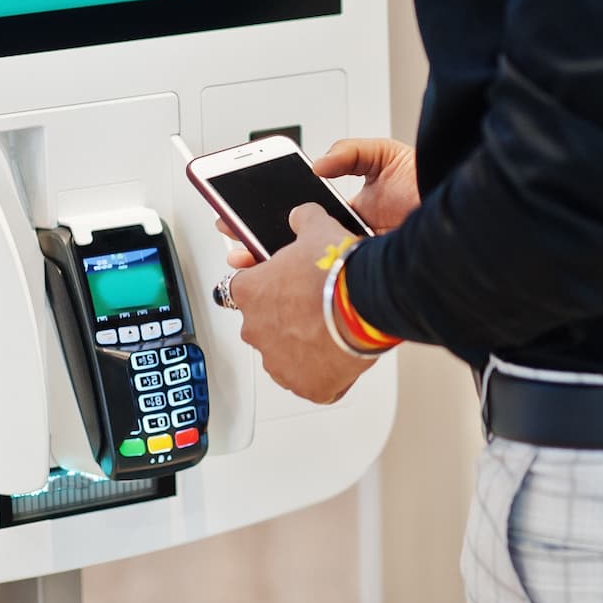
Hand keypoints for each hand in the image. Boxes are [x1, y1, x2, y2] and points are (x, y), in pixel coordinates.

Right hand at [218, 137, 419, 270]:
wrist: (463, 216)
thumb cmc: (431, 187)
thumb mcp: (385, 156)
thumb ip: (350, 152)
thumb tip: (320, 164)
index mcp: (351, 214)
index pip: (301, 219)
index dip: (271, 219)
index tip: (244, 216)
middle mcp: (351, 242)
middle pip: (297, 248)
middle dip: (262, 247)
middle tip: (236, 243)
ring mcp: (357, 262)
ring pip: (308, 270)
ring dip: (278, 269)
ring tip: (250, 264)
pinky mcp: (368, 278)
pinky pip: (333, 284)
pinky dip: (310, 284)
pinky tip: (290, 280)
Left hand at [228, 204, 376, 403]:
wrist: (365, 303)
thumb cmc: (336, 271)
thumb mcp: (316, 228)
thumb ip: (301, 220)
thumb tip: (300, 216)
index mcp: (249, 292)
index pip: (236, 289)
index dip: (258, 285)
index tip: (273, 285)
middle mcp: (255, 330)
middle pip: (261, 323)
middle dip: (282, 317)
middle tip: (311, 305)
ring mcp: (278, 362)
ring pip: (282, 354)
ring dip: (299, 345)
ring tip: (328, 329)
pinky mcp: (305, 386)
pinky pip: (309, 381)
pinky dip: (321, 371)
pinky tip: (338, 354)